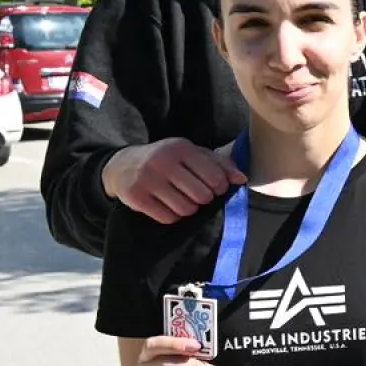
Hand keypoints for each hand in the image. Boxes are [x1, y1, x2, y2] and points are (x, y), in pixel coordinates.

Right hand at [103, 138, 244, 223]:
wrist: (123, 165)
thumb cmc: (167, 159)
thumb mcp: (191, 154)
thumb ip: (219, 164)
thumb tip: (242, 179)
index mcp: (181, 148)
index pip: (215, 177)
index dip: (220, 188)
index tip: (214, 187)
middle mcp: (163, 161)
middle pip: (202, 196)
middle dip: (204, 199)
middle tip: (196, 195)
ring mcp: (148, 179)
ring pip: (186, 209)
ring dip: (188, 209)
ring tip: (181, 199)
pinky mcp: (136, 197)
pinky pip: (168, 218)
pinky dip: (172, 216)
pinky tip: (167, 205)